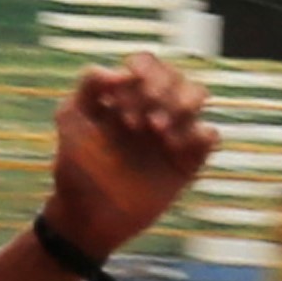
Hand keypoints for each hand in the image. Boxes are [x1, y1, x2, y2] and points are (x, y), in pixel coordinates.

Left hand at [44, 54, 216, 257]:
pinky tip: (172, 151)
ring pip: (198, 95)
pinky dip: (197, 135)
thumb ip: (90, 84)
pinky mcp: (187, 161)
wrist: (88, 217)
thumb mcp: (71, 119)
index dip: (141, 73)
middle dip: (159, 90)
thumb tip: (124, 70)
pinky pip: (210, 135)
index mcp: (127, 95)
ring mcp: (172, 133)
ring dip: (181, 104)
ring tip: (156, 131)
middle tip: (135, 123)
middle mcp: (153, 109)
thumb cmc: (76, 169)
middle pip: (175, 75)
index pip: (147, 63)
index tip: (121, 101)